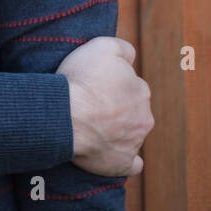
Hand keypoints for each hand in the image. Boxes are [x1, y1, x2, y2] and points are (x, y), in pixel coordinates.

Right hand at [58, 36, 153, 175]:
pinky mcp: (121, 163)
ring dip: (116, 131)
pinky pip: (130, 164)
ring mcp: (134, 142)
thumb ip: (122, 47)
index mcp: (140, 90)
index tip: (93, 85)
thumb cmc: (82, 81)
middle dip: (117, 108)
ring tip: (89, 127)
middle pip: (132, 110)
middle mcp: (143, 117)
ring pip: (130, 134)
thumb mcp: (102, 47)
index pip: (130, 85)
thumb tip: (130, 55)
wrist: (67, 115)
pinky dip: (124, 160)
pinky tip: (112, 155)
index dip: (110, 84)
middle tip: (90, 105)